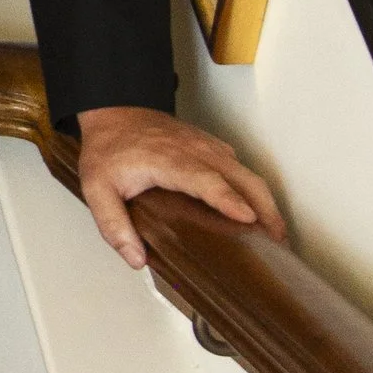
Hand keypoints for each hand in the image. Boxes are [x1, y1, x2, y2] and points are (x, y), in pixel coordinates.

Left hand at [74, 104, 284, 270]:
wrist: (114, 113)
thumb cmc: (109, 149)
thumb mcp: (96, 188)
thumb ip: (113, 225)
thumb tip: (136, 258)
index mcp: (168, 161)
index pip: (206, 180)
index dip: (228, 200)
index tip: (248, 219)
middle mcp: (194, 151)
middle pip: (240, 176)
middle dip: (263, 208)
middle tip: (276, 241)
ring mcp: (206, 146)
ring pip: (246, 171)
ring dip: (264, 200)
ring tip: (275, 234)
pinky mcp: (211, 147)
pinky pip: (240, 167)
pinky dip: (254, 189)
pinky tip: (256, 211)